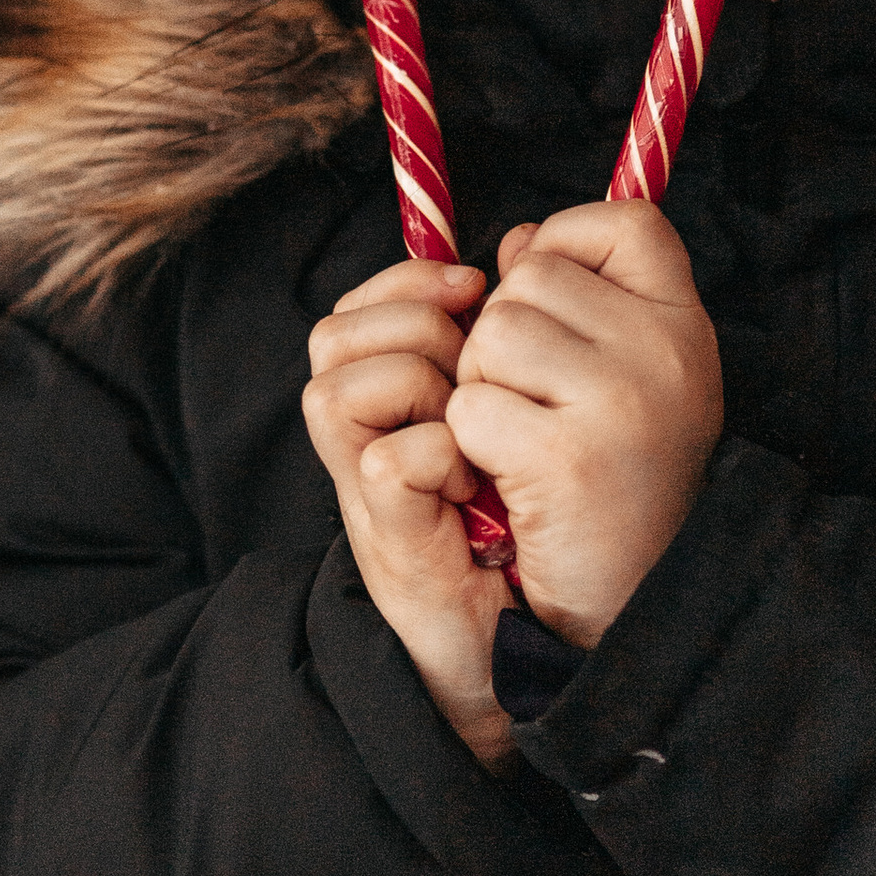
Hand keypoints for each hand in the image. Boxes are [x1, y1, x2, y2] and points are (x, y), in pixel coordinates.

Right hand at [304, 258, 517, 769]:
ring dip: (422, 389)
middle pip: (337, 328)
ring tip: (475, 431)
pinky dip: (442, 461)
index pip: (361, 300)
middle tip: (480, 370)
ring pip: (339, 382)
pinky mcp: (385, 534)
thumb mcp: (536, 396)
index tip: (475, 286)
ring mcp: (367, 484)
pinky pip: (392, 458)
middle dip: (420, 328)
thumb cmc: (539, 515)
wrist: (537, 638)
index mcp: (395, 392)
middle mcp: (367, 433)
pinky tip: (479, 485)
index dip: (410, 279)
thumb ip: (514, 319)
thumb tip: (526, 238)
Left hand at [447, 201, 721, 649]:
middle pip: (530, 279)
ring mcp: (620, 402)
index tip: (560, 302)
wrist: (631, 607)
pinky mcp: (565, 458)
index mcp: (686, 326)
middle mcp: (666, 353)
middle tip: (535, 403)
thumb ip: (582, 299)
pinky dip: (471, 444)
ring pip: (491, 336)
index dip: (572, 242)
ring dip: (481, 388)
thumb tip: (517, 241)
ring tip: (524, 439)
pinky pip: (470, 407)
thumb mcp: (628, 376)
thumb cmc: (618, 481)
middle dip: (504, 334)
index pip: (629, 222)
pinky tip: (511, 479)